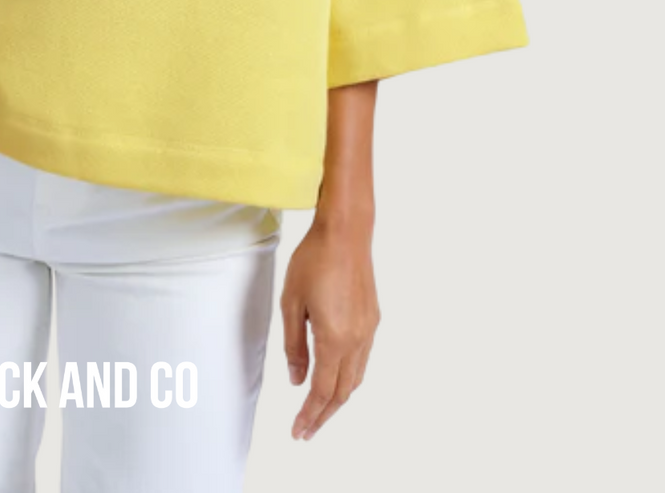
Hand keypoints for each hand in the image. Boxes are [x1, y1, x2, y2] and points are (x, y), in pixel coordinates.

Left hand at [280, 215, 379, 439]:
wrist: (345, 233)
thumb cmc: (313, 261)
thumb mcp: (291, 303)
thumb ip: (294, 345)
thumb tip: (297, 379)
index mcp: (334, 339)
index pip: (322, 390)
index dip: (309, 415)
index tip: (298, 431)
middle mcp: (356, 340)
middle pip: (342, 391)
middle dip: (324, 415)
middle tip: (307, 430)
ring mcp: (368, 330)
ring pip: (355, 378)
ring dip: (338, 398)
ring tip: (320, 410)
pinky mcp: (373, 319)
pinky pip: (362, 359)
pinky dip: (348, 376)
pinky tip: (336, 375)